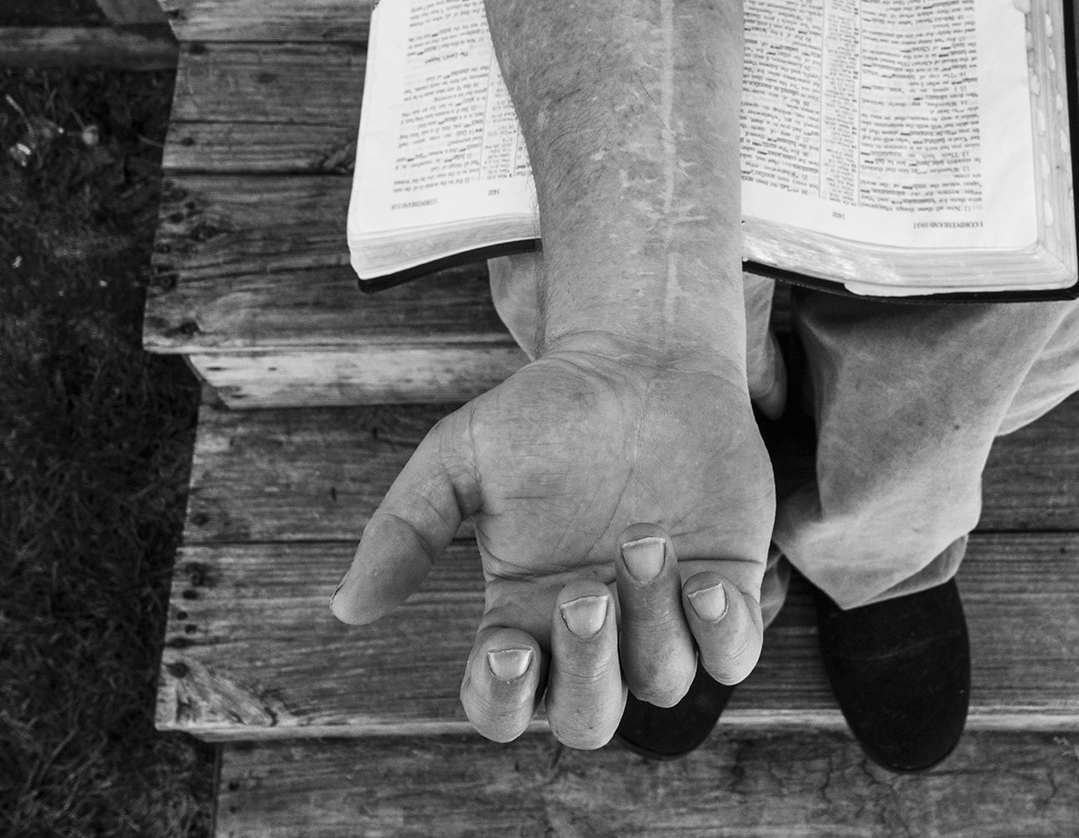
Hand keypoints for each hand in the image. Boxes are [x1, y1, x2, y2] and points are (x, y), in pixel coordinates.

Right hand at [328, 341, 775, 746]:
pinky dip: (720, 634)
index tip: (510, 646)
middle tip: (582, 592)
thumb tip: (346, 607)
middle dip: (586, 668)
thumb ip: (406, 529)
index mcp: (522, 612)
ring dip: (651, 625)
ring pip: (661, 684)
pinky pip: (731, 655)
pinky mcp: (724, 588)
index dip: (504, 700)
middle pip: (587, 718)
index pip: (506, 705)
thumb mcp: (461, 456)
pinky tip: (703, 579)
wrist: (641, 360)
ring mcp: (661, 615)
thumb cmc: (546, 410)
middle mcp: (593, 630)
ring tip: (646, 539)